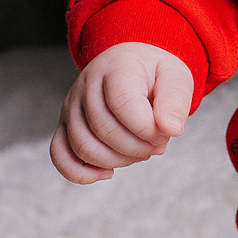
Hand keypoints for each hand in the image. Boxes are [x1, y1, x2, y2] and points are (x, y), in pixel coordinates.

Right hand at [51, 43, 194, 184]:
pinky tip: (109, 172)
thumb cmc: (155, 74)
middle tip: (157, 144)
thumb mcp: (176, 77)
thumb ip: (176, 100)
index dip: (147, 128)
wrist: (132, 65)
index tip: (167, 131)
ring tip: (140, 152)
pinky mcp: (65, 125)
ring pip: (83, 147)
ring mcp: (71, 106)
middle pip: (103, 130)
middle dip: (138, 147)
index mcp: (116, 68)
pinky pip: (60, 155)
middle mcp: (86, 85)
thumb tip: (172, 129)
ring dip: (118, 161)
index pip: (123, 104)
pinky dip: (82, 173)